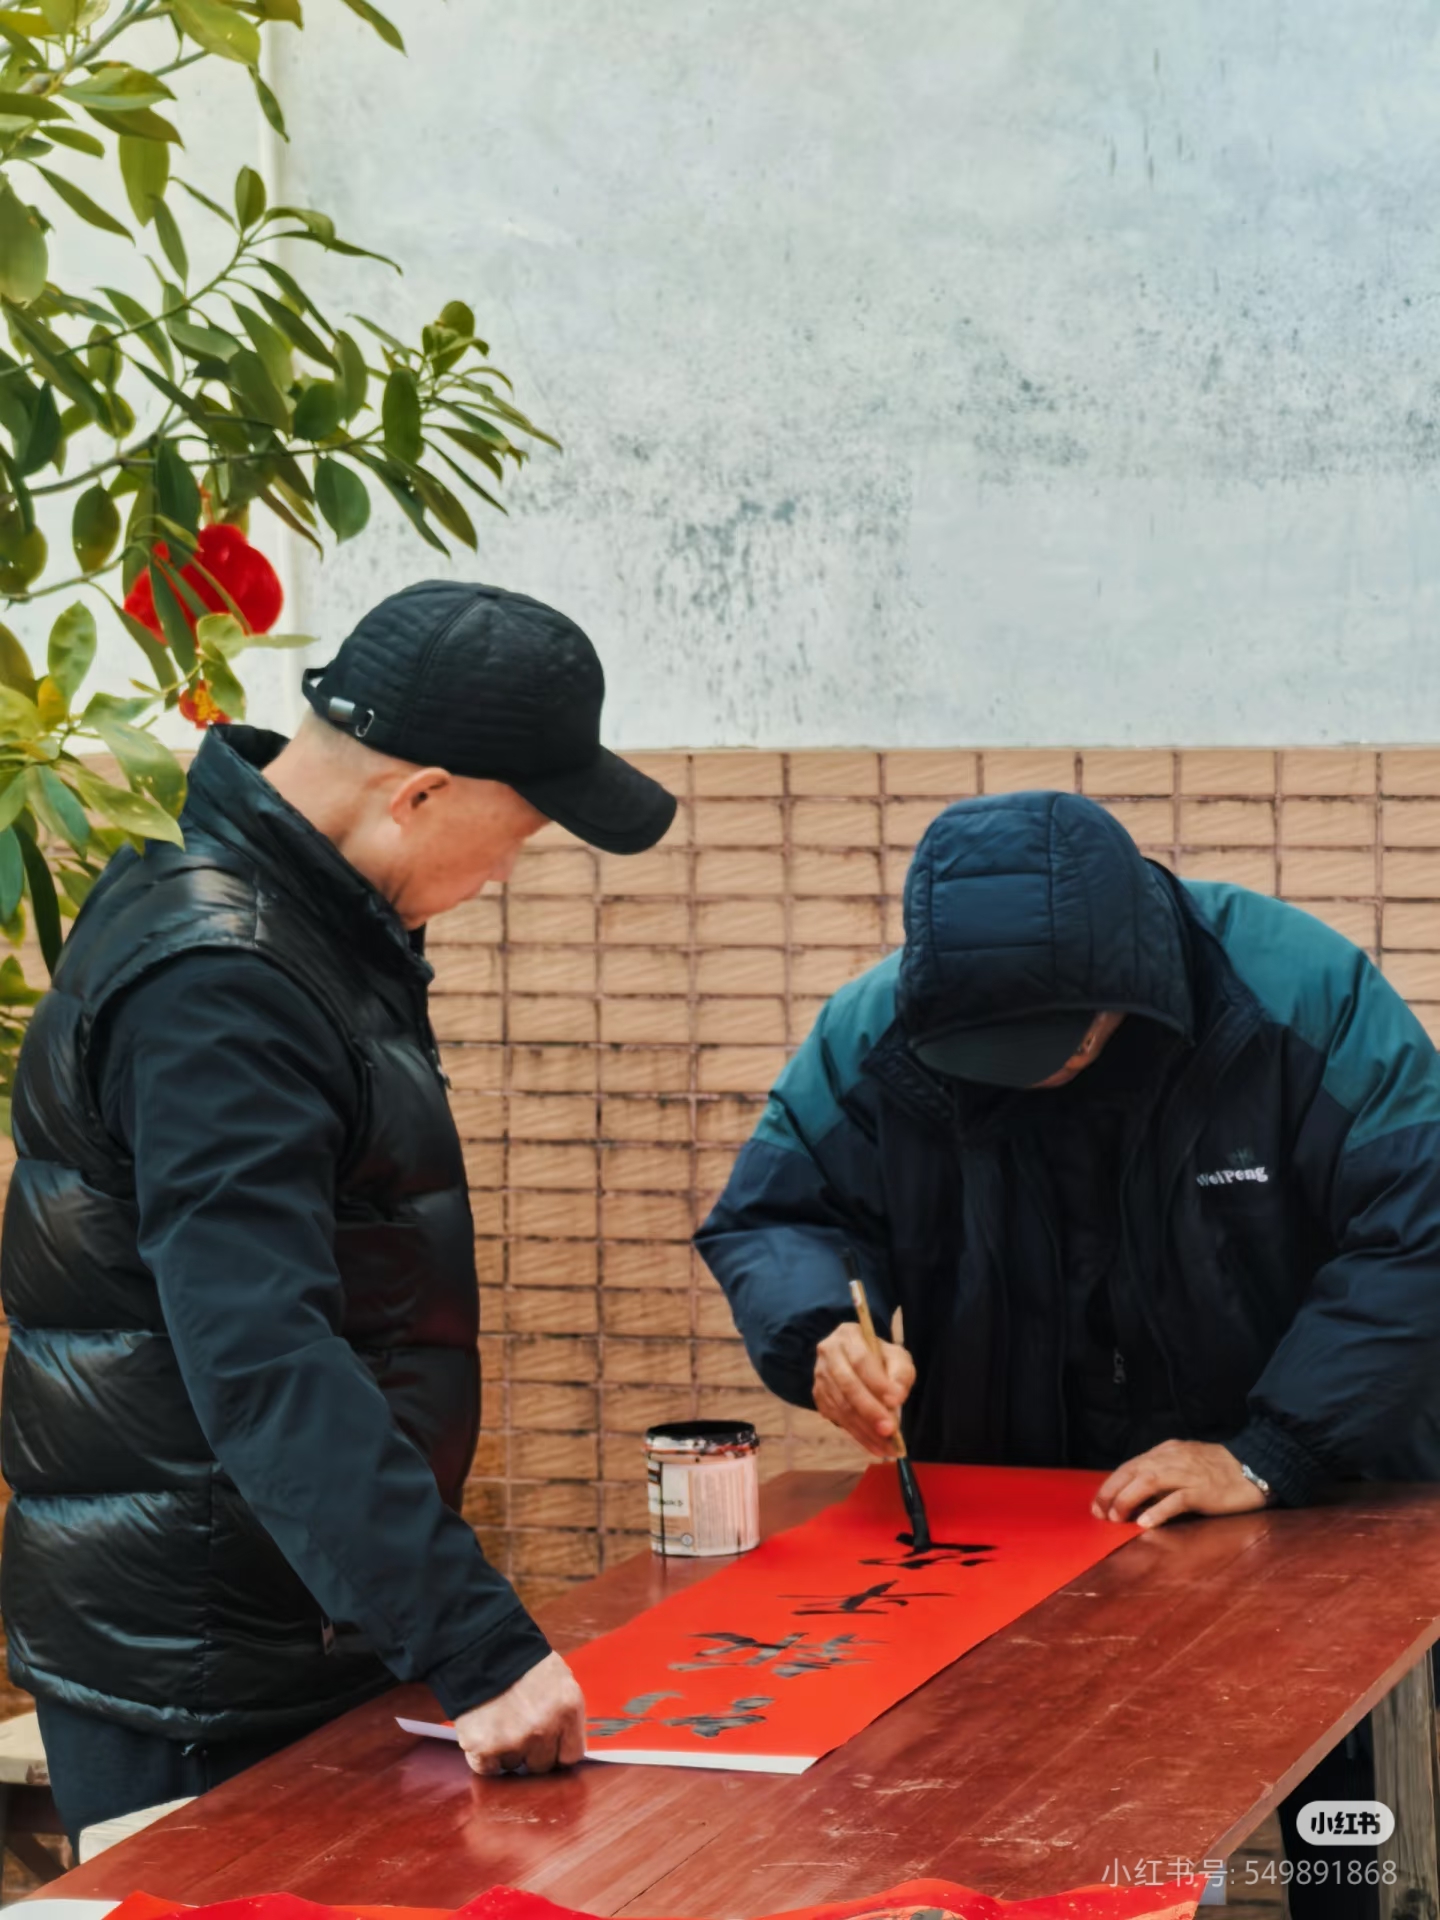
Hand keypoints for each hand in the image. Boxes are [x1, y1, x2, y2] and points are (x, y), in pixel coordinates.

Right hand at [453, 1650, 586, 1775]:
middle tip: (519, 1728)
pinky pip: (486, 1768)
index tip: (549, 1746)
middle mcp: (544, 1728)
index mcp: (568, 1708)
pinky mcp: (484, 1747)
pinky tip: (483, 1734)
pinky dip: (483, 1757)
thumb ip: (564, 1713)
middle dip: (532, 1751)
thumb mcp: (558, 1678)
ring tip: (499, 1721)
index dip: (558, 1750)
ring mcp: (514, 1740)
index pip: (571, 1754)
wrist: (479, 1646)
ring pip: (514, 1765)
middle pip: (542, 1764)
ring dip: (507, 1751)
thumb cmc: (519, 1659)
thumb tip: (566, 1743)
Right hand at [814, 1321, 915, 1459]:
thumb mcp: (897, 1358)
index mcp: (848, 1335)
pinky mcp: (819, 1397)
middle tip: (889, 1430)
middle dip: (870, 1410)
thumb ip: (900, 1374)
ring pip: (841, 1406)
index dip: (877, 1382)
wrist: (859, 1361)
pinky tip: (874, 1446)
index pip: (861, 1360)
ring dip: (865, 1429)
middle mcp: (828, 1353)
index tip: (896, 1401)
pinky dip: (857, 1435)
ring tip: (886, 1446)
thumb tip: (895, 1398)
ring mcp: (820, 1376)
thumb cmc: (881, 1358)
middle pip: (847, 1385)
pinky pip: (837, 1419)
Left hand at [1092, 1440, 1268, 1528]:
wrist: (1255, 1467)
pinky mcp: (1204, 1490)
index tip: (1097, 1504)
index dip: (1110, 1484)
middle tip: (1100, 1513)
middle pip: (1133, 1471)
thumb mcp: (1184, 1464)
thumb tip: (1136, 1497)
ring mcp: (1188, 1473)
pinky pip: (1177, 1499)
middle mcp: (1172, 1459)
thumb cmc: (1217, 1470)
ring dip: (1128, 1499)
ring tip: (1116, 1517)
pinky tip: (1145, 1523)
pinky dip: (1158, 1511)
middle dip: (1111, 1492)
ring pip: (1149, 1481)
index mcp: (1166, 1452)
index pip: (1130, 1465)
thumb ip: (1162, 1475)